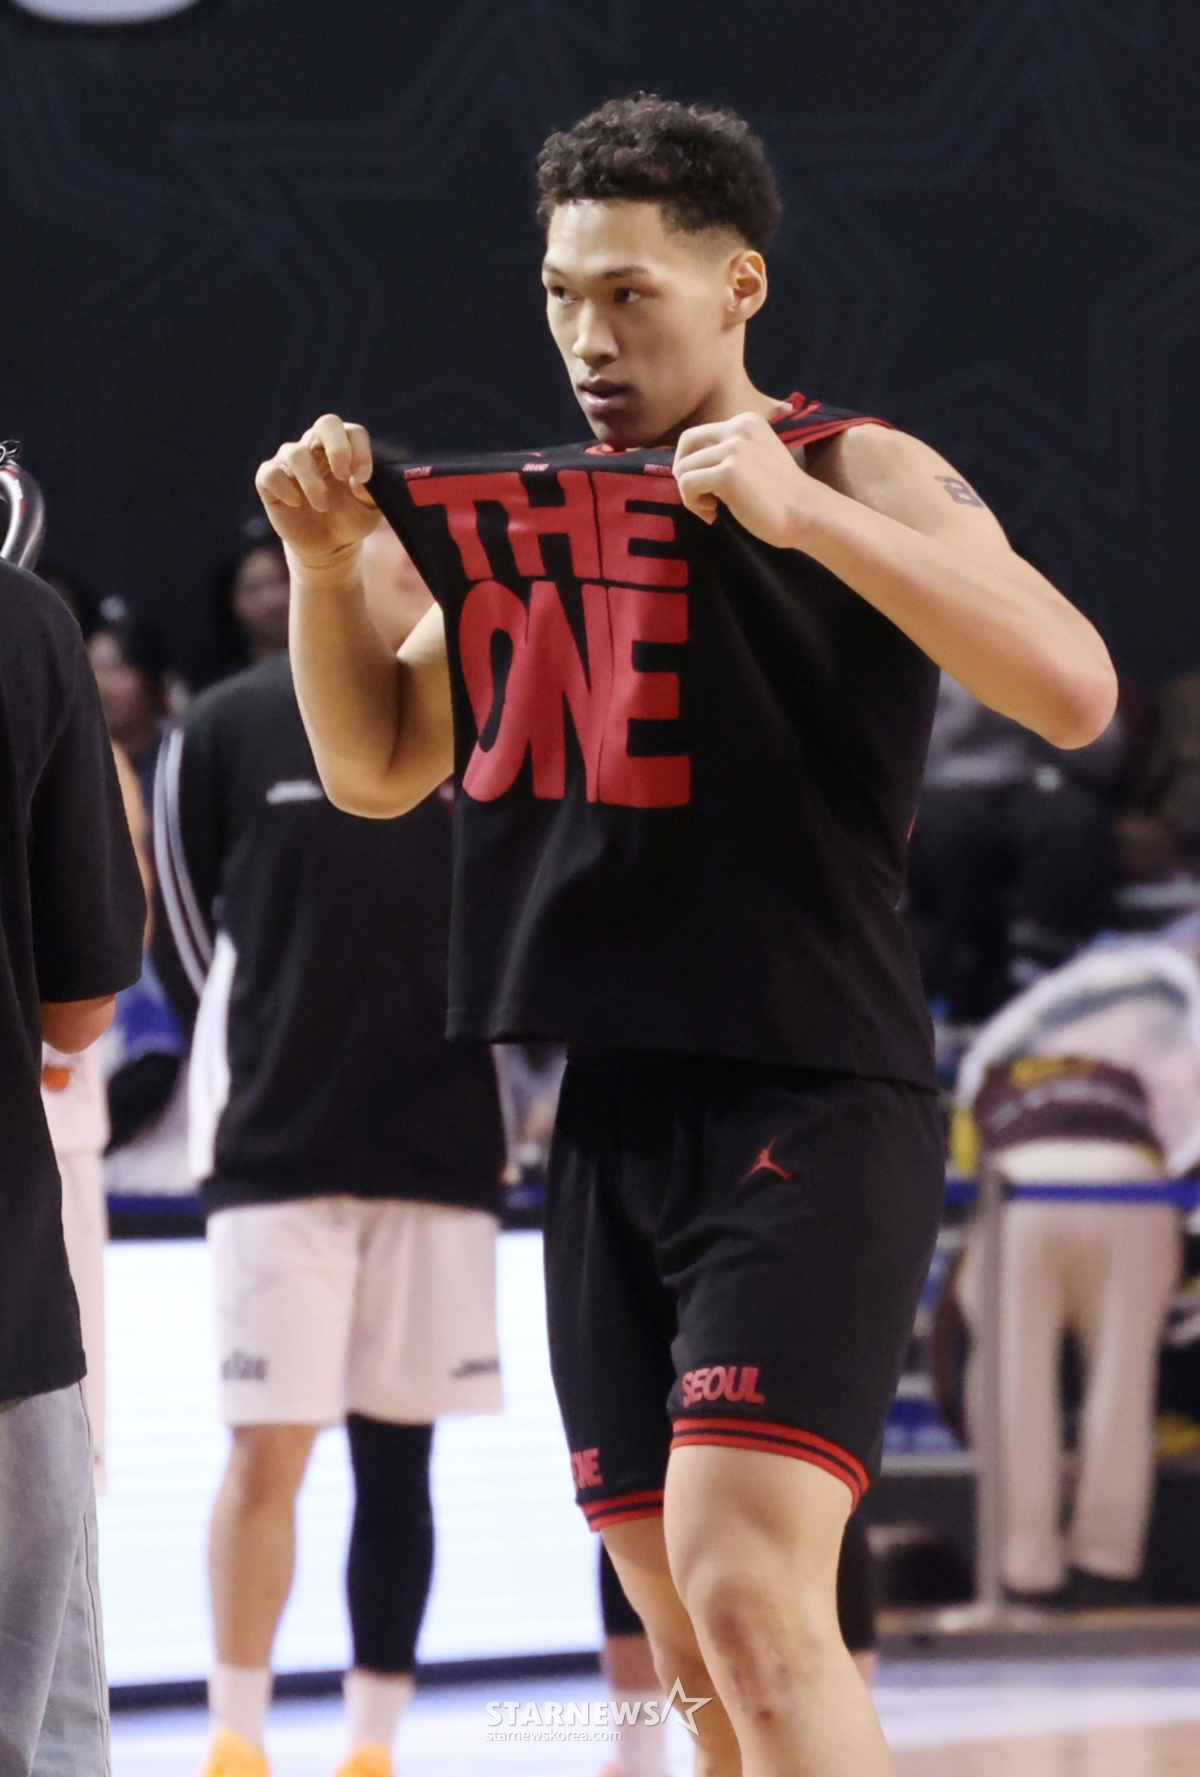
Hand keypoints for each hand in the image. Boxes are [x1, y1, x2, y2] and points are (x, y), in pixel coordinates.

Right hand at [255, 415, 379, 565]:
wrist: (327, 545)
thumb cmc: (349, 519)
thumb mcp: (368, 510)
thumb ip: (370, 493)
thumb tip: (359, 481)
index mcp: (344, 448)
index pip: (352, 432)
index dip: (360, 451)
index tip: (364, 478)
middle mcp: (316, 447)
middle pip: (326, 424)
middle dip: (337, 448)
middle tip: (343, 475)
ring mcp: (290, 462)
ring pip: (296, 453)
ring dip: (312, 481)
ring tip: (322, 506)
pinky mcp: (270, 480)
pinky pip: (270, 474)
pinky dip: (284, 489)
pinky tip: (296, 503)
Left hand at [672, 410, 816, 547]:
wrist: (806, 513)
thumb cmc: (780, 495)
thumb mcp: (755, 458)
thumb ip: (727, 453)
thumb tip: (683, 464)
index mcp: (746, 421)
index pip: (698, 436)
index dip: (694, 463)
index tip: (710, 487)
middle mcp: (739, 428)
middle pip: (685, 445)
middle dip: (684, 473)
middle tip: (700, 496)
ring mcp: (733, 449)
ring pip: (683, 469)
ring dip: (691, 495)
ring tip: (713, 509)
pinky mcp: (728, 473)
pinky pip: (688, 485)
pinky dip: (694, 504)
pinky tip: (714, 514)